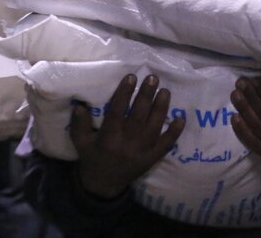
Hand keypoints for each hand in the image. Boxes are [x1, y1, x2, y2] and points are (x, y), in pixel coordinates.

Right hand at [70, 74, 184, 198]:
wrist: (104, 184)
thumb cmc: (92, 157)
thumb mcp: (81, 142)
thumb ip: (79, 123)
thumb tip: (79, 104)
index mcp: (108, 138)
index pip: (117, 112)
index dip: (124, 94)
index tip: (131, 77)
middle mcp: (126, 143)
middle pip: (138, 116)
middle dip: (146, 96)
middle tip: (153, 78)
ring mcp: (142, 151)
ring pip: (154, 127)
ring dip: (161, 108)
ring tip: (165, 91)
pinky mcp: (152, 158)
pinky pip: (166, 145)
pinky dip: (174, 132)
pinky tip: (181, 118)